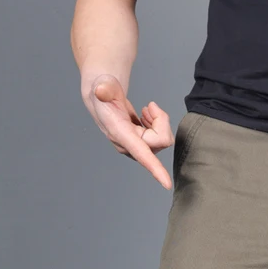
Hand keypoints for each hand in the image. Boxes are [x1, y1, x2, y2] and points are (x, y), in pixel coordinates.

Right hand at [83, 74, 173, 189]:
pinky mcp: (142, 145)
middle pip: (161, 140)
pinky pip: (162, 138)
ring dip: (159, 122)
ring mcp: (135, 147)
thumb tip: (102, 90)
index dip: (154, 168)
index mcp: (119, 133)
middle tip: (150, 106)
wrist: (101, 96)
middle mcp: (128, 145)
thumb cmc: (102, 91)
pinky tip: (146, 117)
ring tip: (145, 110)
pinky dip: (158, 124)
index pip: (140, 153)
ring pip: (163, 139)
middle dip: (161, 121)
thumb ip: (103, 88)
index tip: (167, 183)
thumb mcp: (102, 85)